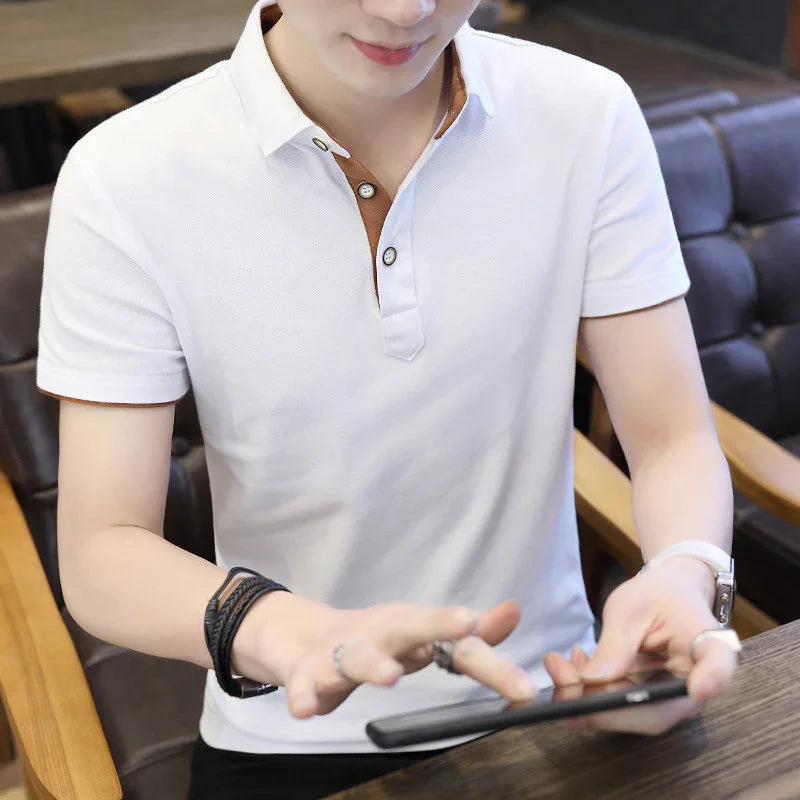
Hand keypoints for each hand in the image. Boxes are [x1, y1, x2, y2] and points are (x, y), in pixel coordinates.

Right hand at [233, 592, 533, 718]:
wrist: (300, 636)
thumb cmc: (372, 639)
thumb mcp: (418, 635)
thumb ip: (464, 635)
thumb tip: (513, 611)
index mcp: (411, 629)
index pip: (457, 646)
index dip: (491, 665)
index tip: (523, 688)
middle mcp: (380, 633)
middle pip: (411, 625)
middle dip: (439, 622)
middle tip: (467, 623)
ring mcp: (341, 650)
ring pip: (358, 655)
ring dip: (374, 664)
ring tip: (390, 677)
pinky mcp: (307, 670)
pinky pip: (304, 683)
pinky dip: (304, 695)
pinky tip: (308, 710)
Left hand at [543, 559, 739, 734]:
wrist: (666, 595)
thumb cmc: (656, 594)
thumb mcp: (631, 607)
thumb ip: (616, 643)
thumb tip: (591, 680)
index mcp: (708, 646)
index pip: (719, 667)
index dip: (712, 680)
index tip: (699, 688)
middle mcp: (695, 685)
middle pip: (655, 710)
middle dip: (599, 702)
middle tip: (560, 676)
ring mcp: (670, 699)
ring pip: (628, 714)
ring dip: (583, 696)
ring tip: (555, 665)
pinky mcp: (649, 702)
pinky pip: (616, 706)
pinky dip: (586, 691)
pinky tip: (566, 666)